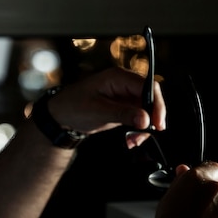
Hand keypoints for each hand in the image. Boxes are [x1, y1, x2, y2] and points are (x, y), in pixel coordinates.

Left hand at [48, 66, 165, 136]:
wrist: (60, 115)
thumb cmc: (73, 106)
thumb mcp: (97, 111)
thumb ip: (122, 114)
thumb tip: (145, 119)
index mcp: (117, 77)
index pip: (147, 86)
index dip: (156, 104)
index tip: (157, 123)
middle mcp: (124, 84)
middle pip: (151, 97)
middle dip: (152, 117)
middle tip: (148, 134)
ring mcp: (125, 95)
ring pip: (147, 109)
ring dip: (145, 126)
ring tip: (134, 140)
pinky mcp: (124, 107)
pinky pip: (140, 117)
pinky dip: (139, 129)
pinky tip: (131, 139)